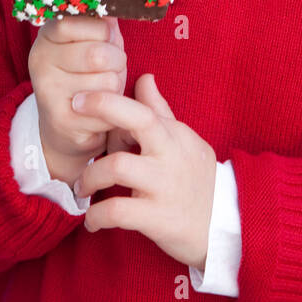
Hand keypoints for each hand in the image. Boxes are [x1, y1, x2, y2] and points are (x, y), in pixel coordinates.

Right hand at [27, 14, 125, 166]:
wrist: (66, 126)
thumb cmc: (86, 74)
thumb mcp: (93, 41)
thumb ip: (103, 22)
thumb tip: (119, 0)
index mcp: (47, 36)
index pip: (82, 22)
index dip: (104, 32)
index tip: (104, 39)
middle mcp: (40, 61)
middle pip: (99, 54)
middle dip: (116, 61)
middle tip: (109, 67)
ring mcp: (48, 91)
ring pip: (108, 81)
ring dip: (116, 86)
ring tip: (102, 88)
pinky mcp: (62, 119)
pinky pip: (107, 108)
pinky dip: (114, 109)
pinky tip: (100, 110)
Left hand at [72, 74, 216, 270]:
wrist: (227, 223)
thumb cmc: (198, 178)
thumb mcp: (183, 140)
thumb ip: (159, 111)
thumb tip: (145, 77)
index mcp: (172, 135)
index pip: (141, 108)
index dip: (108, 100)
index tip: (81, 99)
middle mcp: (169, 155)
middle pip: (135, 122)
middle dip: (101, 113)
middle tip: (75, 121)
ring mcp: (163, 186)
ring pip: (116, 167)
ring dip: (89, 176)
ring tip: (82, 188)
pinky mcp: (158, 218)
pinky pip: (117, 212)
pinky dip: (96, 216)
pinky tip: (92, 221)